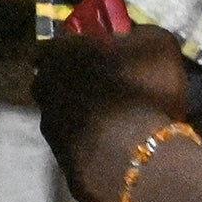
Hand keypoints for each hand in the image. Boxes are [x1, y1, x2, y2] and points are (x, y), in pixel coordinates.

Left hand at [36, 22, 197, 201]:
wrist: (141, 156)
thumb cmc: (145, 91)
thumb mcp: (157, 45)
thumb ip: (138, 34)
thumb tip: (130, 35)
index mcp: (59, 56)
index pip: (50, 48)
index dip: (70, 52)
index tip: (90, 59)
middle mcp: (44, 90)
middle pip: (51, 83)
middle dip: (71, 86)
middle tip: (104, 93)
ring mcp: (51, 131)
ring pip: (62, 120)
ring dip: (82, 120)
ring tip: (115, 127)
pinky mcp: (65, 167)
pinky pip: (80, 154)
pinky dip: (95, 152)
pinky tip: (118, 155)